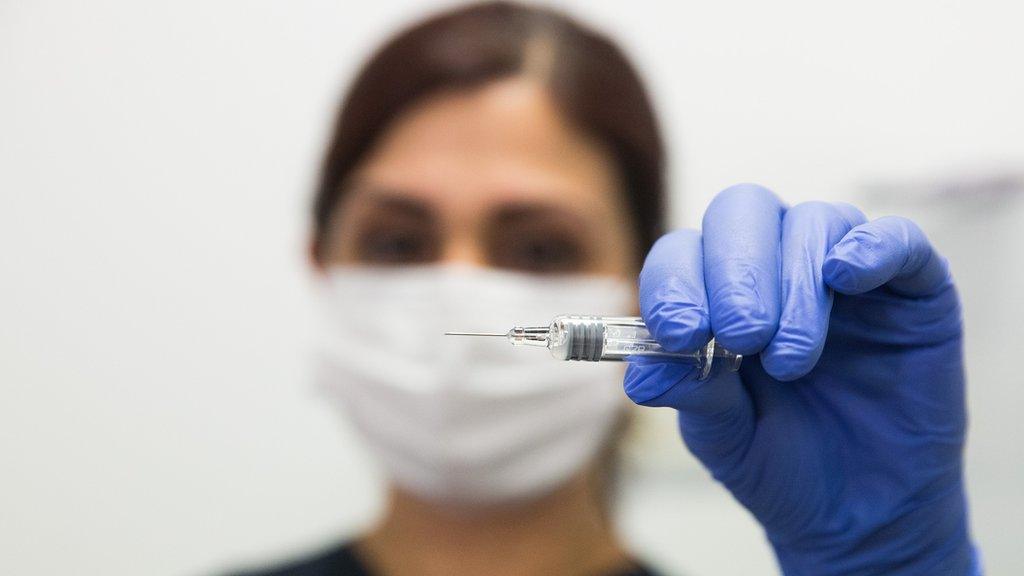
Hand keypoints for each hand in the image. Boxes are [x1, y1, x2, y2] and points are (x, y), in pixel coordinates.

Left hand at [624, 184, 980, 574]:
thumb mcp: (722, 434)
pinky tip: (846, 276)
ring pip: (814, 223)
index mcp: (717, 292)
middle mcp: (777, 266)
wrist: (861, 514)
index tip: (679, 333)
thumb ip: (689, 392)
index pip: (683, 252)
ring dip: (795, 285)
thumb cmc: (781, 462)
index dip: (674, 282)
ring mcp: (846, 273)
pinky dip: (871, 247)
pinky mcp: (914, 289)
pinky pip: (897, 240)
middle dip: (735, 271)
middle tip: (739, 335)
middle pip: (744, 211)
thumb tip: (641, 372)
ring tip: (789, 360)